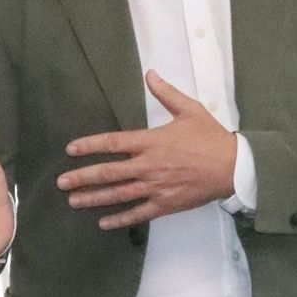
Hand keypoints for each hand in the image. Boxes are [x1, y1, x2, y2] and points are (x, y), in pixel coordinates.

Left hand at [57, 70, 236, 229]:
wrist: (234, 166)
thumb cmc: (212, 137)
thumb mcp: (190, 109)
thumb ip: (166, 93)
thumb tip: (150, 74)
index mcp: (152, 141)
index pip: (113, 143)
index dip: (89, 146)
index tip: (71, 150)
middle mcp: (149, 165)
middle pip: (109, 172)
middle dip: (82, 178)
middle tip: (62, 183)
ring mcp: (156, 187)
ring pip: (119, 195)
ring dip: (94, 198)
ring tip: (73, 201)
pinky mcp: (166, 204)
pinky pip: (138, 213)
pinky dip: (120, 219)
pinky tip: (103, 222)